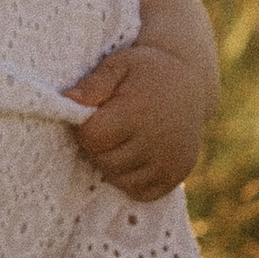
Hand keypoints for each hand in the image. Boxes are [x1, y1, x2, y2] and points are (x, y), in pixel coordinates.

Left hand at [65, 39, 205, 199]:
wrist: (190, 81)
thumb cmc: (146, 71)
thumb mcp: (118, 65)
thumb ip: (93, 84)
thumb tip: (68, 100)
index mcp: (140, 112)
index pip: (92, 137)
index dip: (85, 127)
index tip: (93, 115)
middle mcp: (158, 140)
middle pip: (104, 160)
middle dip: (97, 146)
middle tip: (108, 126)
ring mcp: (171, 161)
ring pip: (120, 179)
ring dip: (112, 164)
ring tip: (121, 140)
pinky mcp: (178, 175)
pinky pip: (141, 193)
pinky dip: (131, 180)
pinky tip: (134, 156)